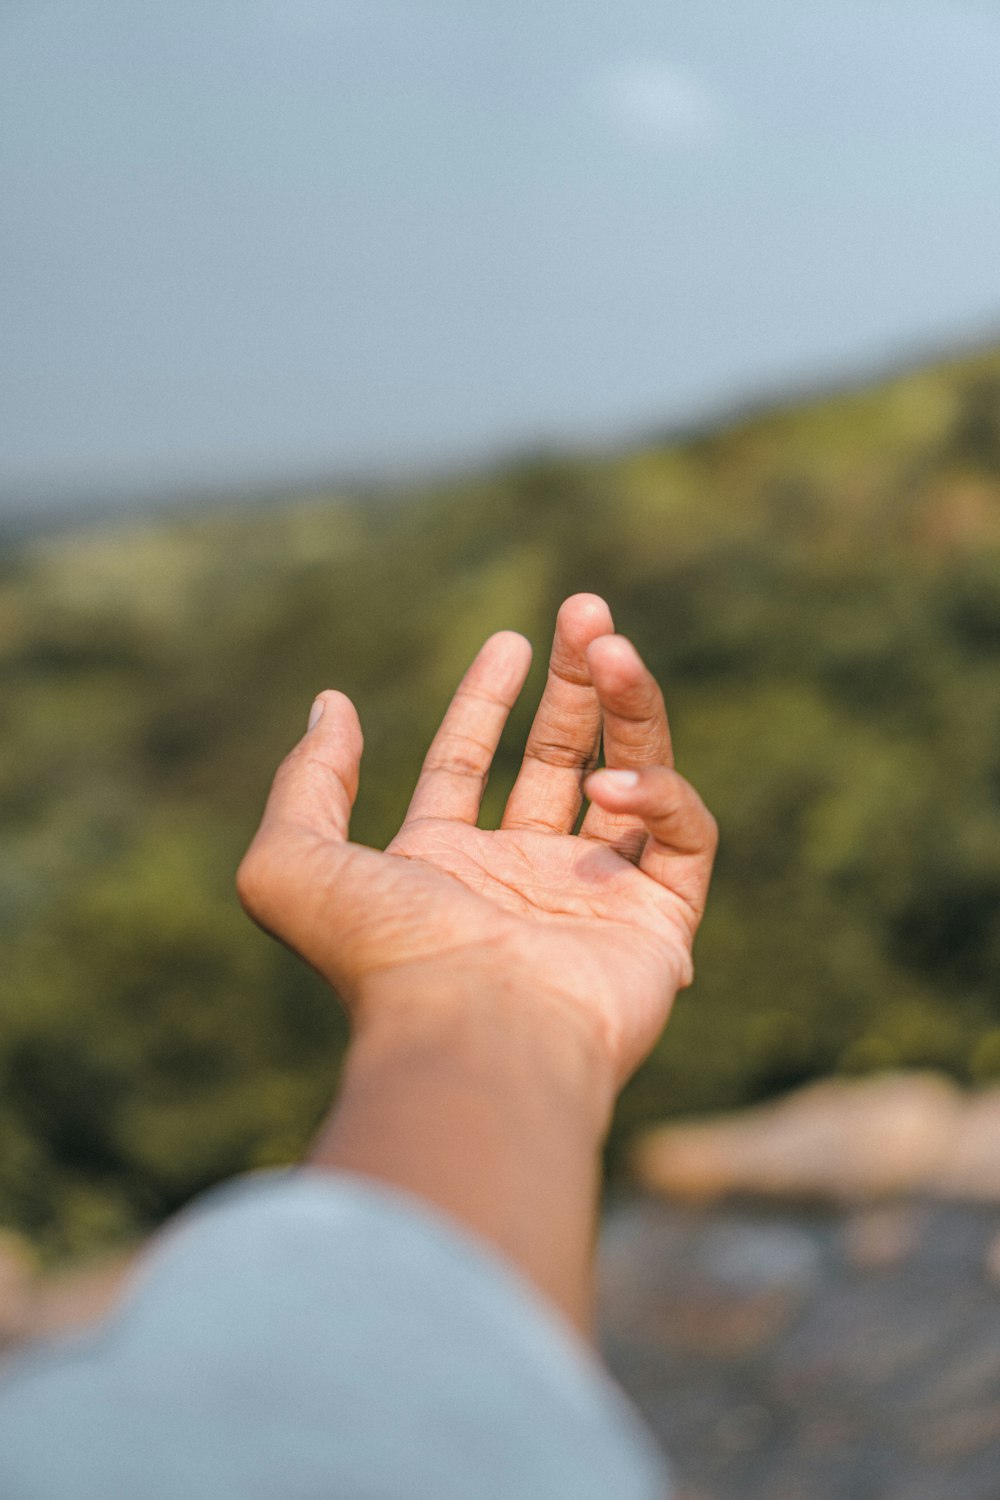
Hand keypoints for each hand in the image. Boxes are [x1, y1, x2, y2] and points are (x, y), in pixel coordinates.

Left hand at [237, 594, 716, 1085]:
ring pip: (634, 778)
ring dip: (630, 707)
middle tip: (589, 611)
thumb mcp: (292, 863)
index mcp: (444, 868)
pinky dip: (659, 793)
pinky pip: (684, 836)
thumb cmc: (386, 958)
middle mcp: (521, 881)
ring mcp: (596, 901)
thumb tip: (332, 704)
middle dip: (577, 681)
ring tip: (616, 648)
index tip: (511, 640)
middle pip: (562, 757)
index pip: (471, 766)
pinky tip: (612, 786)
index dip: (487, 700)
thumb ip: (306, 780)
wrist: (475, 1037)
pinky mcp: (661, 923)